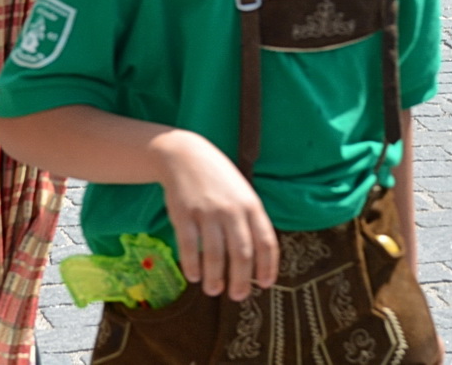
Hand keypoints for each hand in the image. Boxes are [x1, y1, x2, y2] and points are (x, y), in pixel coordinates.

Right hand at [158, 132, 277, 301]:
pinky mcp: (184, 214)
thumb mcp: (243, 193)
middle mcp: (232, 210)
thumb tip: (258, 259)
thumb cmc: (218, 178)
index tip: (264, 284)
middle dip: (241, 281)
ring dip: (215, 279)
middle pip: (241, 254)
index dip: (267, 267)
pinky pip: (189, 248)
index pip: (266, 242)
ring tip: (214, 290)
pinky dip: (192, 267)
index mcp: (251, 205)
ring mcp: (207, 212)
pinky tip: (193, 276)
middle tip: (238, 296)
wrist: (185, 155)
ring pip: (214, 256)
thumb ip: (251, 221)